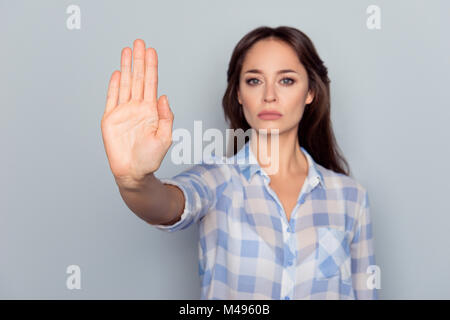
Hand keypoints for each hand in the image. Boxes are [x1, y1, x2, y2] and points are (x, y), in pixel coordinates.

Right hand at [101, 39, 173, 188]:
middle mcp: (137, 108)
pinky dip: (114, 86)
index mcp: (152, 111)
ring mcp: (123, 112)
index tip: (152, 51)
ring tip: (127, 50)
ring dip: (126, 67)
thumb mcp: (165, 137)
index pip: (151, 83)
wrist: (133, 172)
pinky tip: (118, 73)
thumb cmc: (151, 158)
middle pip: (138, 79)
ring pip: (125, 84)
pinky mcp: (110, 119)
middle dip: (139, 60)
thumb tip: (163, 96)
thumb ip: (166, 117)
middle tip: (139, 42)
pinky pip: (112, 99)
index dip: (152, 67)